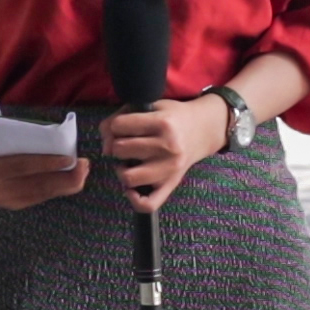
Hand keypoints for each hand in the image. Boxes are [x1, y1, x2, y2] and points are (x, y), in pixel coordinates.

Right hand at [0, 118, 89, 210]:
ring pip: (38, 195)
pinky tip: (69, 182)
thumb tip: (62, 142)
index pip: (23, 166)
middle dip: (63, 178)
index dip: (48, 164)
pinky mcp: (8, 206)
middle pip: (34, 185)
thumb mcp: (2, 130)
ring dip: (64, 186)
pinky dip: (54, 191)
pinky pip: (36, 198)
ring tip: (82, 174)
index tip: (71, 159)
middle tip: (85, 167)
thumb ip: (25, 137)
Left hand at [102, 96, 227, 212]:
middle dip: (117, 145)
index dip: (115, 125)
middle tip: (126, 143)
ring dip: (122, 169)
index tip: (123, 126)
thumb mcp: (151, 106)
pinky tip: (131, 189)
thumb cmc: (173, 117)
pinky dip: (134, 199)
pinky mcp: (172, 184)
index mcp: (162, 122)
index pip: (119, 125)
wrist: (204, 128)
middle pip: (120, 149)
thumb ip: (122, 117)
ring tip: (128, 162)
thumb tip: (105, 147)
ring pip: (128, 177)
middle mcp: (167, 146)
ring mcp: (170, 168)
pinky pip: (148, 203)